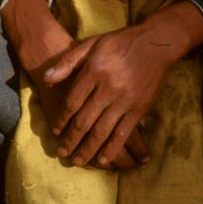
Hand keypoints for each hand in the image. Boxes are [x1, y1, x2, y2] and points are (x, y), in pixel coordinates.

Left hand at [44, 1, 202, 168]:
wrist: (156, 42)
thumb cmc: (120, 42)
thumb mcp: (91, 44)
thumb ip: (68, 61)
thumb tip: (46, 79)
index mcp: (94, 71)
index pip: (71, 102)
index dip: (61, 120)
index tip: (56, 131)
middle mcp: (107, 87)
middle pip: (83, 121)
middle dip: (71, 140)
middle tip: (62, 152)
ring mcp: (124, 99)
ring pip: (101, 131)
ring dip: (88, 149)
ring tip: (78, 161)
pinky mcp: (139, 108)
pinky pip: (123, 133)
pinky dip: (112, 148)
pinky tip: (103, 159)